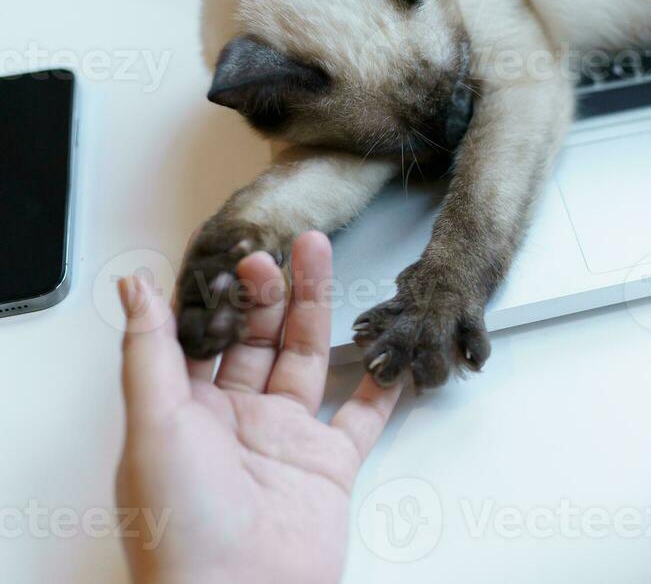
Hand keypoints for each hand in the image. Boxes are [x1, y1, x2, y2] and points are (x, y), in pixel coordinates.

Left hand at [115, 232, 402, 583]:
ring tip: (323, 261)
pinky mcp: (329, 465)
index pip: (202, 335)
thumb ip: (149, 351)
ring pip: (306, 358)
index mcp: (185, 414)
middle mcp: (235, 423)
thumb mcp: (152, 425)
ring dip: (316, 309)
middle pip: (258, 338)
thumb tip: (134, 288)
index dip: (219, 292)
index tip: (236, 251)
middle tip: (285, 247)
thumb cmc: (182, 528)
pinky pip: (363, 416)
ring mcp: (285, 441)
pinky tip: (389, 354)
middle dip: (271, 289)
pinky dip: (382, 386)